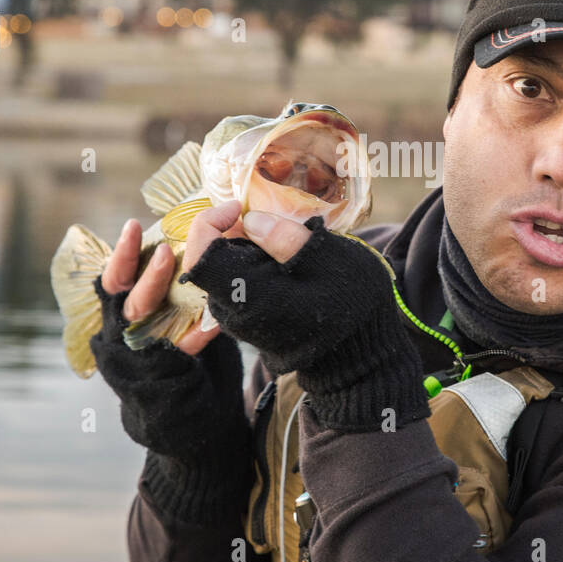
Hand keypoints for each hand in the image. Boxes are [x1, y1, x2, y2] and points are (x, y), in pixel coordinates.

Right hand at [90, 211, 253, 524]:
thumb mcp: (174, 317)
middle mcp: (121, 338)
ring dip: (157, 291)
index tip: (132, 225)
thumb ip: (175, 285)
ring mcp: (138, 361)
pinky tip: (215, 321)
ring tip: (176, 266)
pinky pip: (180, 352)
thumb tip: (195, 237)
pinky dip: (198, 334)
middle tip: (161, 245)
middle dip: (138, 268)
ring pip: (140, 321)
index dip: (120, 253)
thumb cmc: (186, 357)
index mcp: (121, 316)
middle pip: (121, 296)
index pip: (113, 279)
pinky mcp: (162, 381)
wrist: (192, 421)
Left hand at [179, 213, 429, 431]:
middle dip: (231, 231)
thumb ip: (287, 238)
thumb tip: (252, 220)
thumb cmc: (352, 304)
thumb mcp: (329, 260)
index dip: (210, 222)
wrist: (361, 355)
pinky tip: (282, 259)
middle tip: (266, 216)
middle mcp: (235, 313)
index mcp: (249, 296)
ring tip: (279, 236)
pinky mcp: (251, 324)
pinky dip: (252, 265)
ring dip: (244, 248)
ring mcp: (241, 322)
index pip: (201, 256)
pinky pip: (238, 286)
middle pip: (211, 261)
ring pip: (224, 273)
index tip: (240, 206)